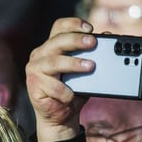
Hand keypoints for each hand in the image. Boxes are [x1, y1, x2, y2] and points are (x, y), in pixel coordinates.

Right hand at [26, 17, 95, 141]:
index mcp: (52, 46)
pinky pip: (53, 86)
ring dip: (73, 64)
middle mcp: (40, 54)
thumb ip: (94, 54)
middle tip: (93, 42)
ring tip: (90, 67)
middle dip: (76, 40)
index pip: (59, 27)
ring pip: (54, 61)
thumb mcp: (86, 71)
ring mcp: (34, 69)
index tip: (90, 28)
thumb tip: (108, 37)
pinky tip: (71, 96)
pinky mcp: (34, 85)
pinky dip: (66, 92)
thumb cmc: (72, 91)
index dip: (73, 24)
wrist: (60, 116)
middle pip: (57, 41)